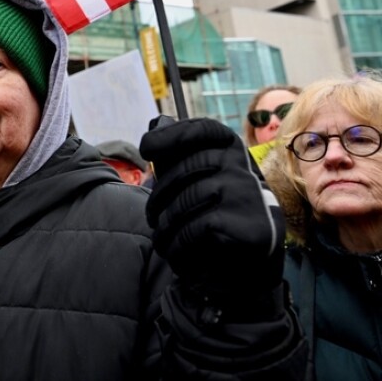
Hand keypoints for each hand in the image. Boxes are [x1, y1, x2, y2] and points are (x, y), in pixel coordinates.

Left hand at [139, 116, 284, 296]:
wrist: (243, 273)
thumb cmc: (213, 220)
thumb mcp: (196, 184)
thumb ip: (176, 156)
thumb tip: (156, 121)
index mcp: (233, 152)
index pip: (205, 130)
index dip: (172, 135)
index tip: (145, 148)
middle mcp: (245, 169)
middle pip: (187, 168)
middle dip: (159, 196)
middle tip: (152, 218)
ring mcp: (249, 195)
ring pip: (187, 199)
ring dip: (165, 226)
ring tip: (163, 239)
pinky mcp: (249, 226)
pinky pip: (196, 227)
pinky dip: (178, 243)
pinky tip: (176, 253)